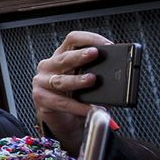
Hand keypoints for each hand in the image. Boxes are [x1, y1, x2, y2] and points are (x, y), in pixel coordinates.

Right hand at [31, 31, 112, 150]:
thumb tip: (117, 72)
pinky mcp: (41, 99)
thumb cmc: (76, 96)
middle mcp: (50, 66)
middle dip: (81, 55)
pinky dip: (79, 107)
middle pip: (65, 57)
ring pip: (62, 80)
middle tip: (95, 54)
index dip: (89, 39)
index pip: (73, 40)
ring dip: (78, 80)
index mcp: (62, 56)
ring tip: (92, 80)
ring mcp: (42, 82)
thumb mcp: (87, 80)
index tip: (106, 44)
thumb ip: (98, 73)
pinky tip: (92, 108)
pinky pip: (63, 103)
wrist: (64, 120)